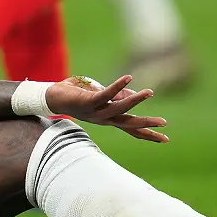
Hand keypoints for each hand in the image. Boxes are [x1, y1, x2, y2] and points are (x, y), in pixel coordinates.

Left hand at [45, 75, 168, 142]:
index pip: (130, 129)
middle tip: (164, 124)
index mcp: (108, 119)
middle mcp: (103, 119)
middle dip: (146, 124)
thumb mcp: (100, 95)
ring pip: (119, 108)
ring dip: (135, 100)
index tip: (165, 138)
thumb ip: (116, 96)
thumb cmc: (76, 95)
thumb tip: (133, 93)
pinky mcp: (87, 102)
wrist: (51, 98)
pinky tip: (129, 77)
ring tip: (150, 92)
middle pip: (129, 124)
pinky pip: (105, 94)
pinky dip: (117, 86)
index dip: (147, 134)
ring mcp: (95, 112)